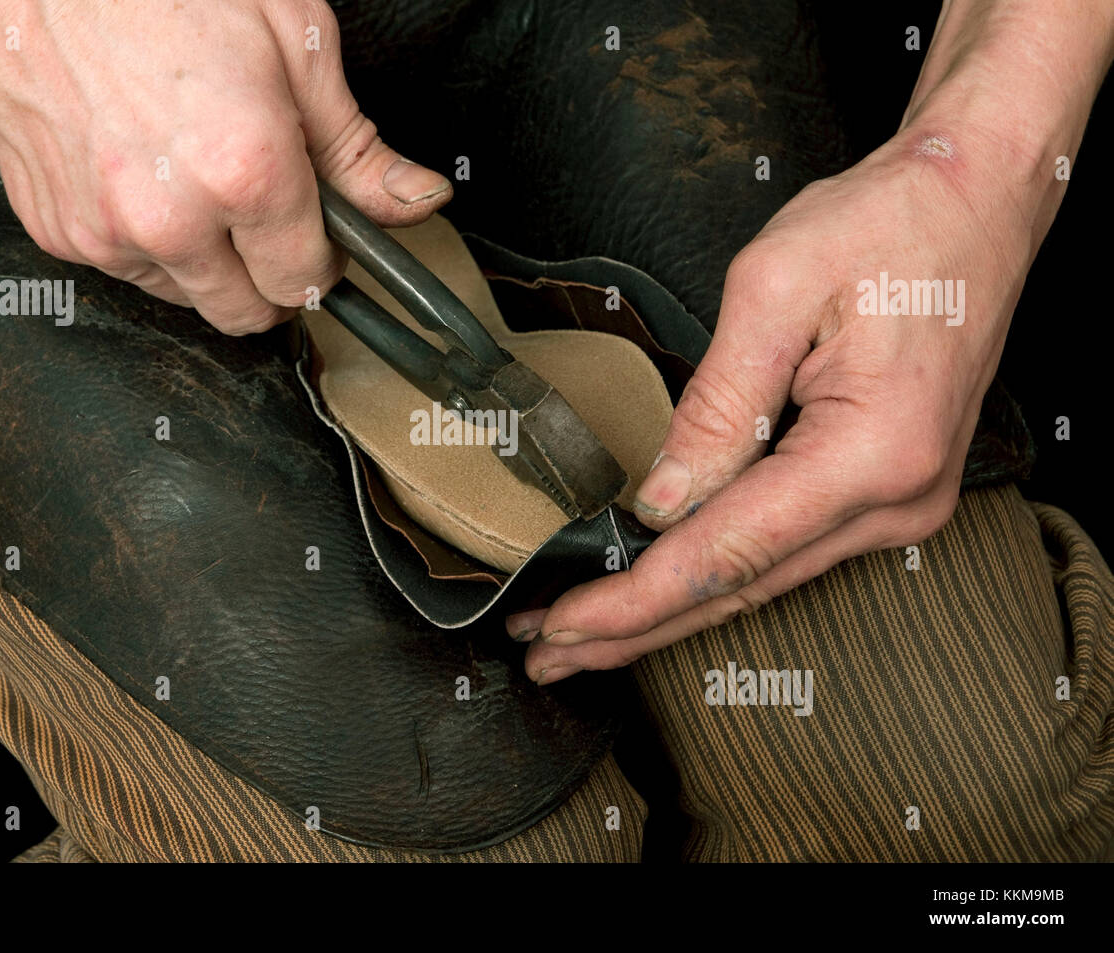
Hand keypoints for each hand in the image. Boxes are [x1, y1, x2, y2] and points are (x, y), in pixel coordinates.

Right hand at [0, 0, 450, 331]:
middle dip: (269, 278)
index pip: (305, 282)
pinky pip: (127, 270)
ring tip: (195, 180)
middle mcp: (174, 218)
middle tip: (267, 219)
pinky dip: (145, 242)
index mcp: (246, 173)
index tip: (321, 239)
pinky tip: (144, 176)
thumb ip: (355, 146)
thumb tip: (416, 201)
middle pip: (247, 312)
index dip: (323, 261)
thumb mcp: (291, 41)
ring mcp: (108, 232)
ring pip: (186, 297)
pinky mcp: (59, 234)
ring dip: (205, 262)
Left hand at [508, 126, 1035, 683]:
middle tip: (549, 656)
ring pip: (763, 581)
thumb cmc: (889, 223)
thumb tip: (660, 500)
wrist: (977, 198)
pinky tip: (664, 589)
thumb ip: (715, 406)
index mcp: (873, 453)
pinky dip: (718, 574)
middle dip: (637, 629)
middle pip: (742, 589)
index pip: (727, 553)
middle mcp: (898, 500)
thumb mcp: (776, 289)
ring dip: (670, 609)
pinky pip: (788, 550)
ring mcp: (902, 504)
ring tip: (585, 634)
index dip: (635, 599)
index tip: (561, 627)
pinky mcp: (890, 491)